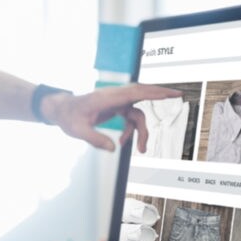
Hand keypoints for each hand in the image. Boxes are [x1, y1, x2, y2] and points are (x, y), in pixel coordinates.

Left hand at [42, 83, 181, 151]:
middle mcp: (114, 96)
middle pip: (142, 93)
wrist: (61, 111)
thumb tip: (113, 149)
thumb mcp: (78, 131)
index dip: (153, 91)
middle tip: (179, 95)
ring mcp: (116, 101)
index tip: (169, 92)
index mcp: (106, 98)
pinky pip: (130, 117)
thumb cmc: (68, 117)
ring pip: (137, 113)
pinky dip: (130, 130)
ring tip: (139, 149)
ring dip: (140, 131)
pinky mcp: (116, 106)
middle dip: (160, 94)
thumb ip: (96, 139)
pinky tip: (123, 142)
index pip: (134, 92)